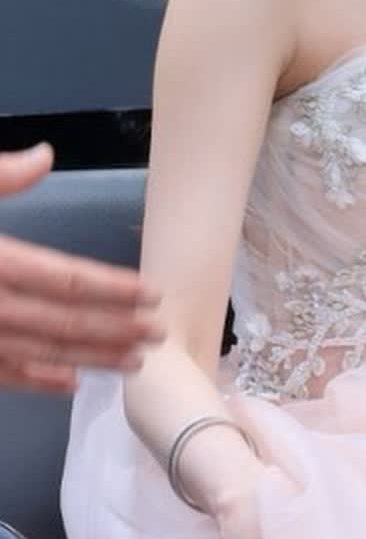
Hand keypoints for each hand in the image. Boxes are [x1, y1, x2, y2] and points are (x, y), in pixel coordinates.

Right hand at [0, 145, 163, 393]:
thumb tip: (45, 155)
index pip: (63, 279)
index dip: (112, 289)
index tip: (152, 296)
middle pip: (60, 322)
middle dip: (113, 330)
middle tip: (158, 335)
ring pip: (36, 353)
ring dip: (87, 359)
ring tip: (132, 362)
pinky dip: (34, 380)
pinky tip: (67, 383)